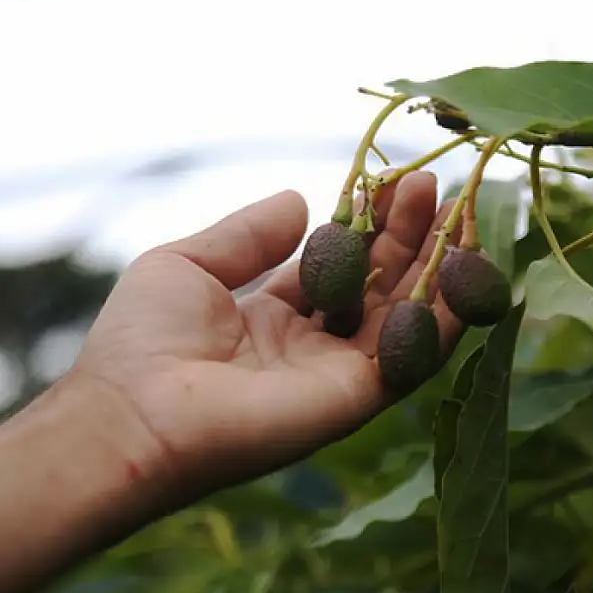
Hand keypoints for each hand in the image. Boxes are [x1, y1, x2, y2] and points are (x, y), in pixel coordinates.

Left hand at [67, 170, 463, 505]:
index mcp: (272, 318)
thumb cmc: (142, 340)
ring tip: (457, 214)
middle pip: (379, 286)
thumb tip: (299, 199)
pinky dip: (442, 314)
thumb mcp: (188, 263)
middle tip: (436, 186)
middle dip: (409, 236)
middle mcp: (312, 347)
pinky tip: (460, 266)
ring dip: (436, 267)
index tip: (395, 181)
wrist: (133, 411)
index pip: (340, 265)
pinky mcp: (356, 398)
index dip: (368, 224)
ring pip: (406, 318)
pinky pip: (413, 355)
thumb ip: (248, 235)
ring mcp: (337, 375)